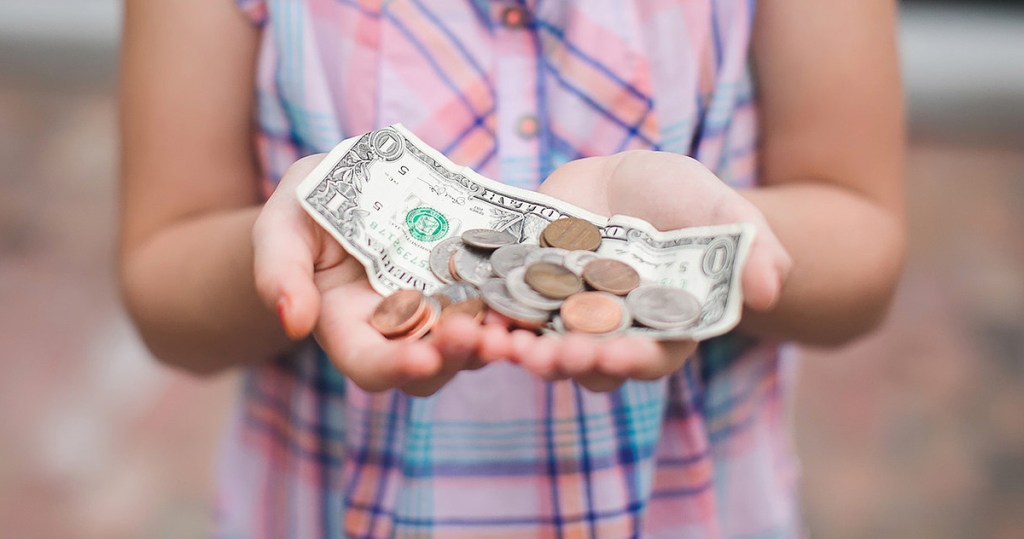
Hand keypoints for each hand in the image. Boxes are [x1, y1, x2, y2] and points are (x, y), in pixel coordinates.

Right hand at [252, 155, 513, 395]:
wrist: (355, 181)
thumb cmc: (309, 206)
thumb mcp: (282, 224)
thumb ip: (279, 269)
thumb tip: (291, 321)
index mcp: (348, 326)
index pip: (369, 364)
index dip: (394, 367)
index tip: (421, 361)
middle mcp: (400, 330)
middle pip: (432, 365)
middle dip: (457, 355)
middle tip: (484, 337)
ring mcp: (443, 309)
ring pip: (475, 341)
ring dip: (497, 336)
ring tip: (518, 318)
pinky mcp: (478, 284)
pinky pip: (504, 302)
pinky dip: (520, 300)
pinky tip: (541, 285)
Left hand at [502, 151, 791, 390]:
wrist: (624, 180)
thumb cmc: (683, 200)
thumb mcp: (721, 213)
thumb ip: (751, 248)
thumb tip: (773, 287)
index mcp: (661, 330)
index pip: (650, 357)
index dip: (633, 360)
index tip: (617, 356)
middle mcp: (609, 337)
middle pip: (588, 361)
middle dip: (568, 361)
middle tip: (548, 357)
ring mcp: (561, 321)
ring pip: (540, 345)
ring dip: (519, 349)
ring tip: (500, 343)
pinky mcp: (522, 297)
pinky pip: (502, 314)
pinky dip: (486, 317)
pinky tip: (468, 314)